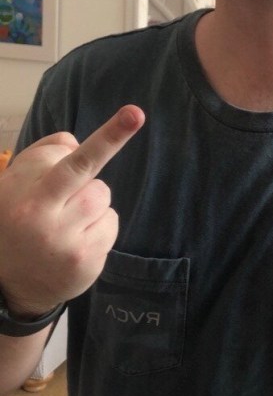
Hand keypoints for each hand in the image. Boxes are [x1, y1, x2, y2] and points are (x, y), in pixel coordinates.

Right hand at [0, 106, 144, 317]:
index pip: (73, 160)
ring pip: (104, 201)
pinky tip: (74, 239)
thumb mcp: (17, 180)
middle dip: (88, 187)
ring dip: (91, 205)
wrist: (7, 281)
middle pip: (97, 186)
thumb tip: (78, 143)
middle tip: (75, 190)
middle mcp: (45, 222)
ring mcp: (67, 247)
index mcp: (28, 195)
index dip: (109, 137)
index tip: (135, 114)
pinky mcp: (85, 265)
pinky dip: (98, 226)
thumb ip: (47, 152)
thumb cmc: (18, 215)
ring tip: (65, 220)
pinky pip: (110, 224)